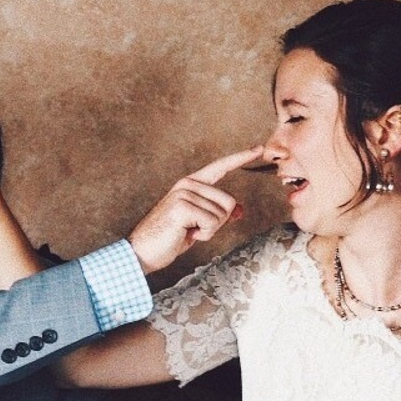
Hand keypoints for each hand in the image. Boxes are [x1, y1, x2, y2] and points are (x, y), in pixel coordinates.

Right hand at [127, 148, 261, 273]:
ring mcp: (184, 193)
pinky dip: (203, 235)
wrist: (142, 252)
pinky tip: (185, 234)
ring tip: (187, 232)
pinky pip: (211, 222)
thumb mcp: (198, 225)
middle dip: (217, 223)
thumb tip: (240, 210)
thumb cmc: (168, 239)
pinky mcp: (182, 206)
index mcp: (190, 184)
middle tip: (194, 230)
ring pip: (221, 214)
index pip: (220, 167)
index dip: (240, 157)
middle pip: (228, 201)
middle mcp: (187, 184)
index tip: (259, 148)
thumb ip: (218, 214)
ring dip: (208, 231)